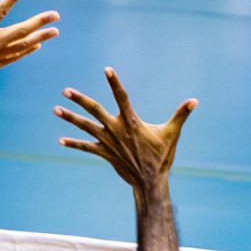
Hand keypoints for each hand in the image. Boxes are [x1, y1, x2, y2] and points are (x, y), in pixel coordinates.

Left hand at [55, 69, 195, 193]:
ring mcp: (107, 142)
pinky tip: (60, 140)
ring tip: (55, 109)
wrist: (149, 181)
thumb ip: (181, 115)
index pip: (122, 96)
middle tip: (65, 91)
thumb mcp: (171, 134)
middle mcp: (116, 129)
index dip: (114, 82)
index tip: (107, 69)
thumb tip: (195, 101)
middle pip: (94, 111)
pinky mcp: (103, 153)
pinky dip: (73, 143)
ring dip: (70, 118)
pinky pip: (85, 147)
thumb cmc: (161, 156)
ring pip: (85, 127)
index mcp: (131, 121)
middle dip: (79, 100)